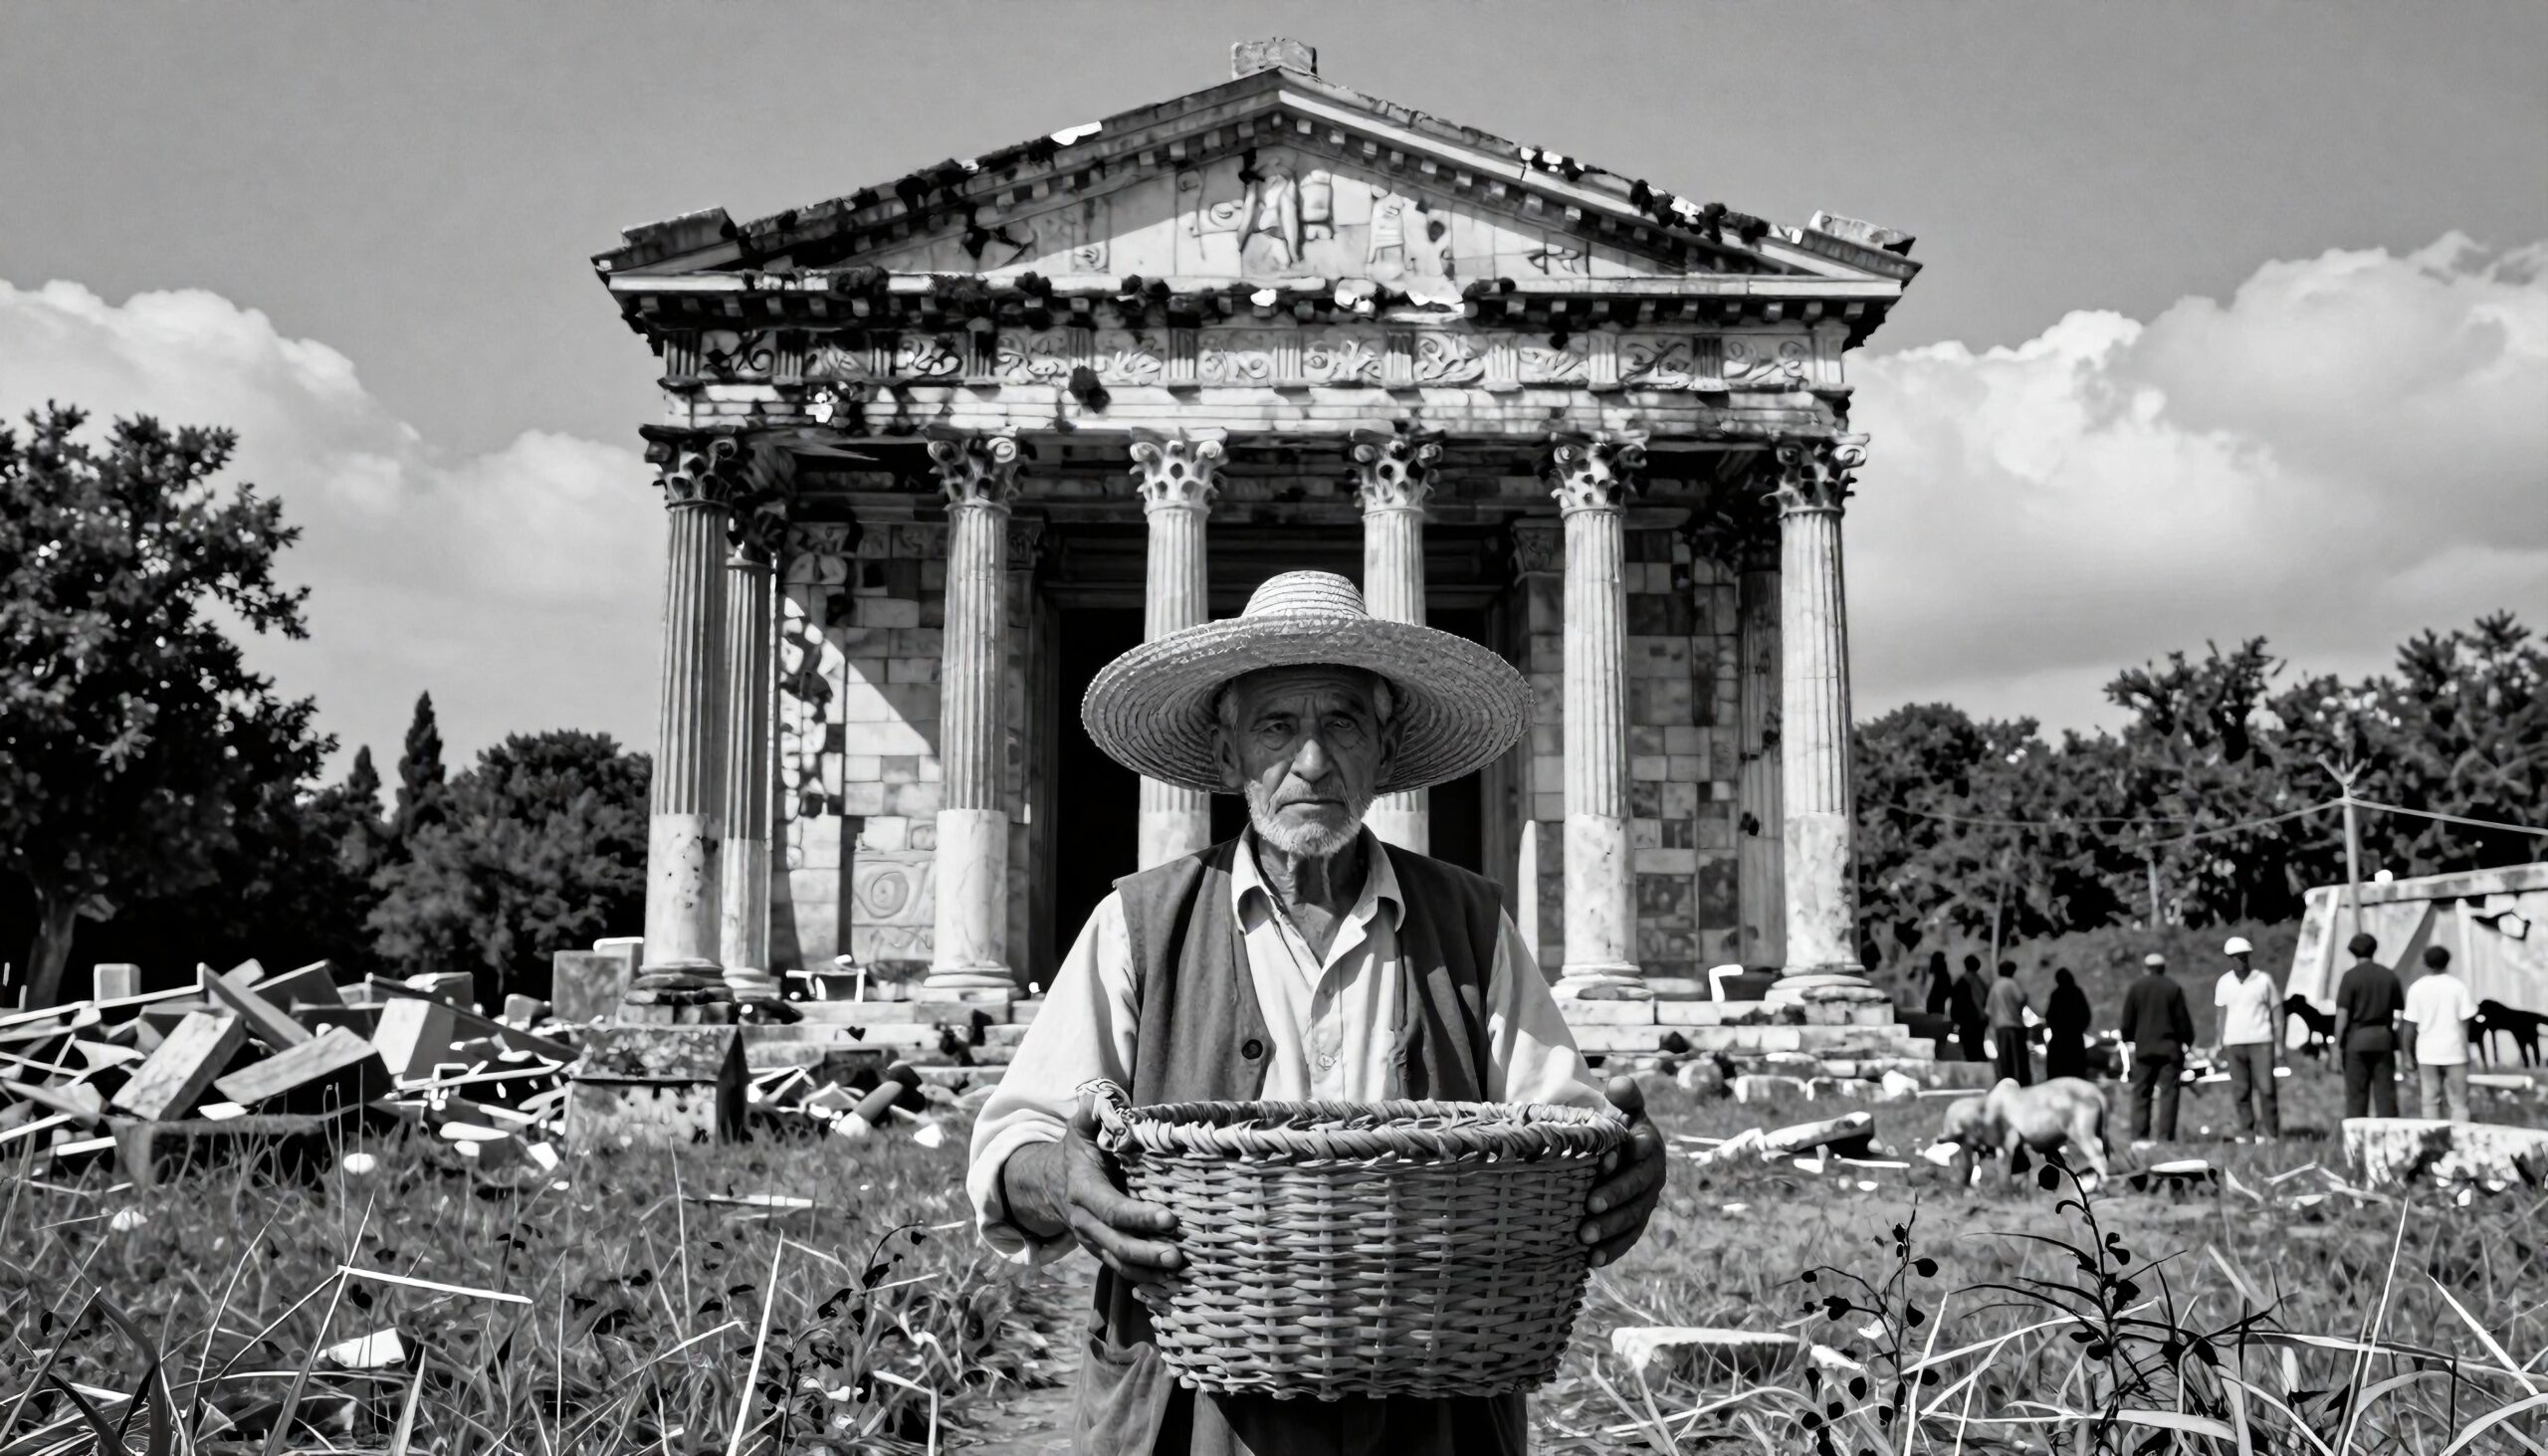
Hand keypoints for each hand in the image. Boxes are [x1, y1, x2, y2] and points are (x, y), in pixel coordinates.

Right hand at [1054, 1095, 1183, 1286]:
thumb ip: (1091, 1113)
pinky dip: (1143, 1280)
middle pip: (1116, 1243)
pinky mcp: (1101, 1251)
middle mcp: (1085, 1221)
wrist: (1048, 1185)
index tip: (1169, 1217)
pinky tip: (1169, 1285)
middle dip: (1146, 1252)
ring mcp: (1092, 1240)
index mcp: (1083, 1191)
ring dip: (1148, 1271)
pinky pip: (1120, 1270)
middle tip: (1178, 1255)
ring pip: (1118, 1263)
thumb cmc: (1076, 1152)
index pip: (1111, 1208)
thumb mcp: (1080, 1129)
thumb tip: (1099, 1097)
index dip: (1138, 1216)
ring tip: (1179, 1273)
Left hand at [1580, 1075, 1666, 1268]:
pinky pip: (1628, 1239)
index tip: (1601, 1166)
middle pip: (1636, 1191)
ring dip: (1610, 1230)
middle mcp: (1652, 1177)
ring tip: (1584, 1238)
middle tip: (1588, 1210)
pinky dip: (1612, 1250)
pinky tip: (1592, 1261)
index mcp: (1649, 1147)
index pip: (1640, 1155)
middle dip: (1614, 1201)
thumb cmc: (1618, 1126)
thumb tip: (1618, 1086)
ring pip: (1632, 1219)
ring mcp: (1646, 1202)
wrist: (1622, 1150)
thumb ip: (1625, 1094)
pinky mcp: (1636, 1222)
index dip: (1623, 1163)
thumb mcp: (1624, 1107)